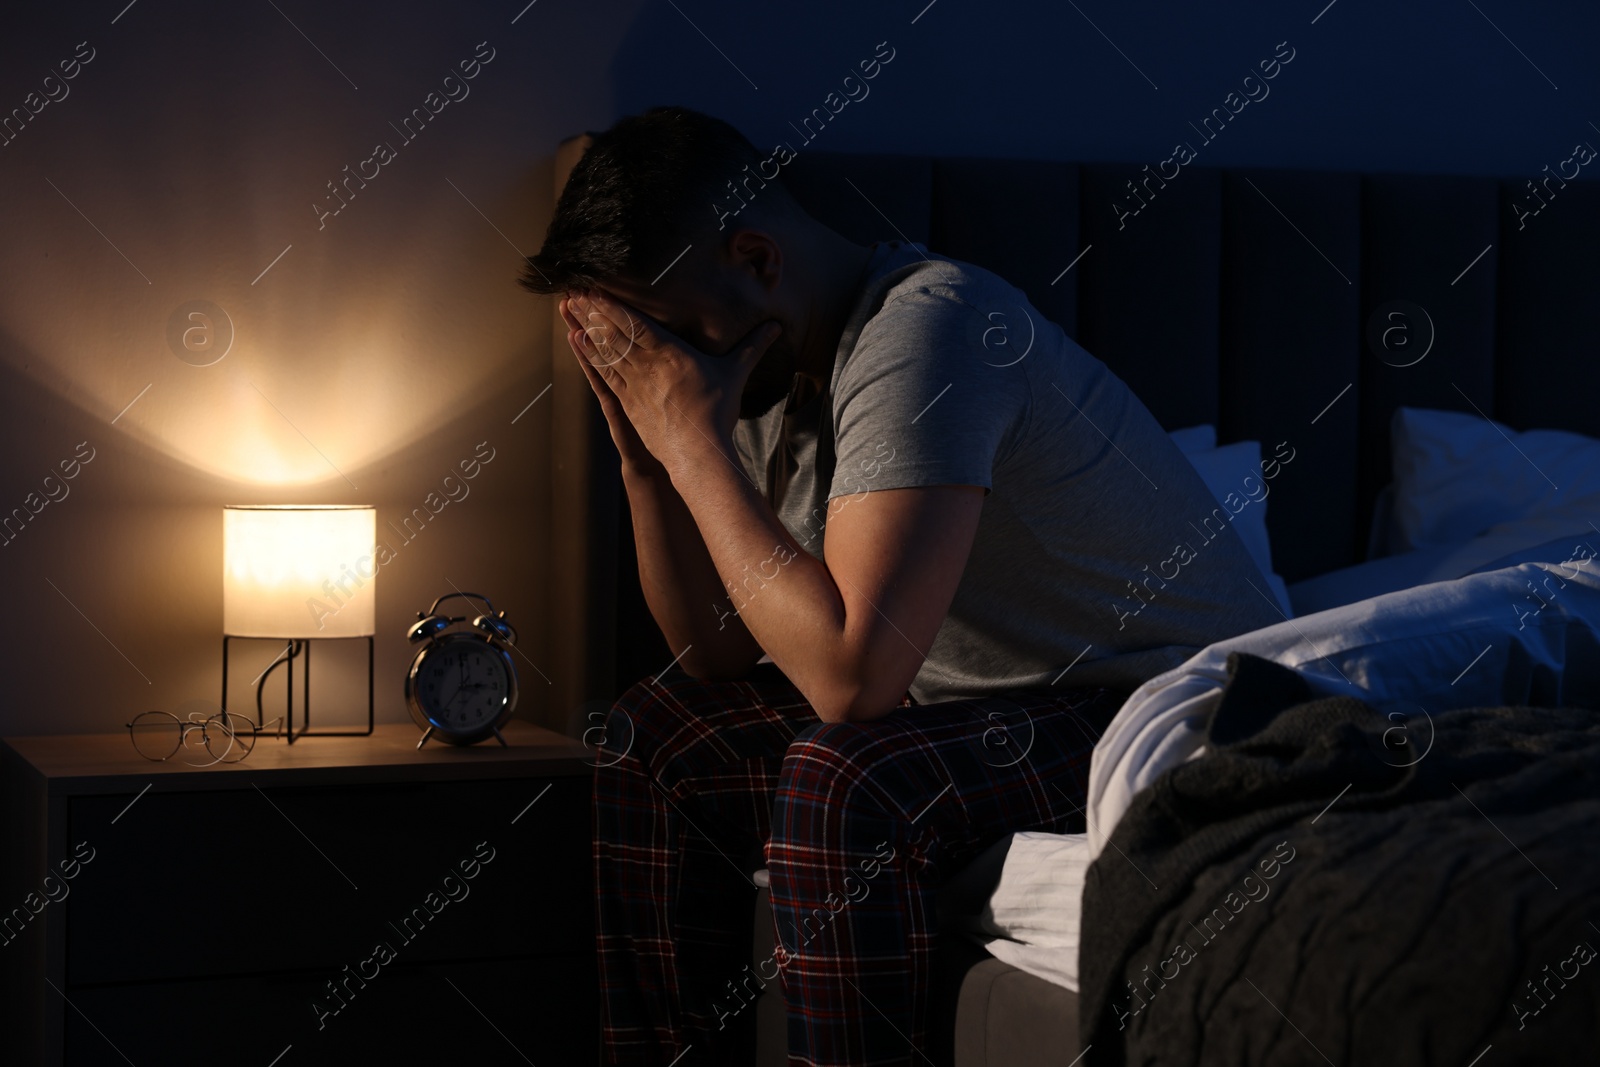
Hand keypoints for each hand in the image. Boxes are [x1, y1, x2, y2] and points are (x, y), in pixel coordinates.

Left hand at [566, 289, 780, 476]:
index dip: (613, 304)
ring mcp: (634, 385)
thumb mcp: (735, 374)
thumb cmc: (718, 412)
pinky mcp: (628, 403)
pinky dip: (589, 356)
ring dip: (586, 327)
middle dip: (592, 309)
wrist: (699, 453)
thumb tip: (776, 325)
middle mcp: (647, 366)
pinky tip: (578, 342)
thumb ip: (753, 346)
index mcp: (671, 353)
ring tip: (569, 308)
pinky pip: (604, 374)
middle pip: (614, 332)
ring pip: (605, 350)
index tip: (596, 286)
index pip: (635, 323)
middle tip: (572, 288)